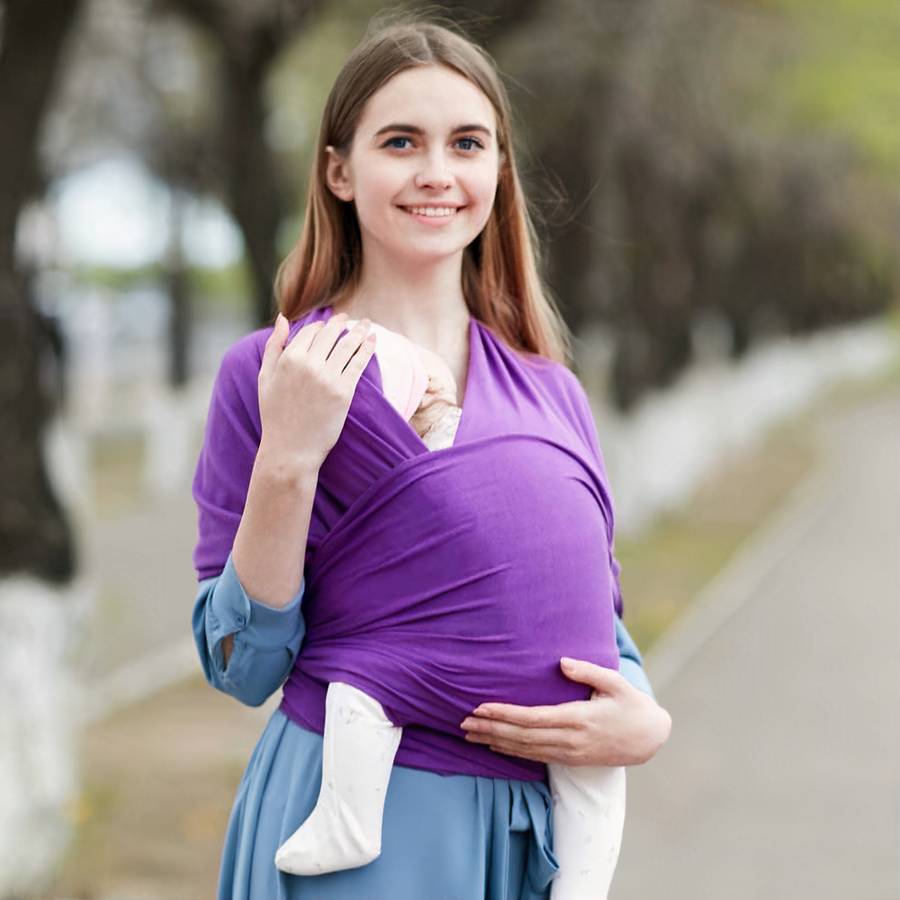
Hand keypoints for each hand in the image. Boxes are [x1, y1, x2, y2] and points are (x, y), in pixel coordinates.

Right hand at [257, 311, 375, 471]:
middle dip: (341, 322)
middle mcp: (308, 364)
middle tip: (349, 318)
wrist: (291, 449)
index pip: (310, 332)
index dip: (321, 327)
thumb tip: (282, 318)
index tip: (328, 325)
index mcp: (289, 358)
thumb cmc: (275, 415)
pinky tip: (373, 341)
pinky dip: (367, 349)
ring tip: (367, 324)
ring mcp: (328, 377)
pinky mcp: (344, 391)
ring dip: (360, 331)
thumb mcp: (265, 377)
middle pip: (331, 334)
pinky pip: (358, 363)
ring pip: (348, 345)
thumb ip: (273, 346)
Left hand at [460, 657, 671, 766]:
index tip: (481, 708)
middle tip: (463, 723)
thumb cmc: (631, 705)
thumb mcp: (615, 683)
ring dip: (495, 743)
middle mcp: (570, 740)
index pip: (532, 718)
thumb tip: (561, 662)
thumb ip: (588, 671)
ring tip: (470, 735)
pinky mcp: (570, 760)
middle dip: (490, 730)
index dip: (504, 714)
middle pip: (522, 737)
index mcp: (578, 719)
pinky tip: (494, 746)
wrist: (649, 739)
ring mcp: (569, 753)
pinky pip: (535, 757)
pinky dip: (512, 752)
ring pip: (525, 750)